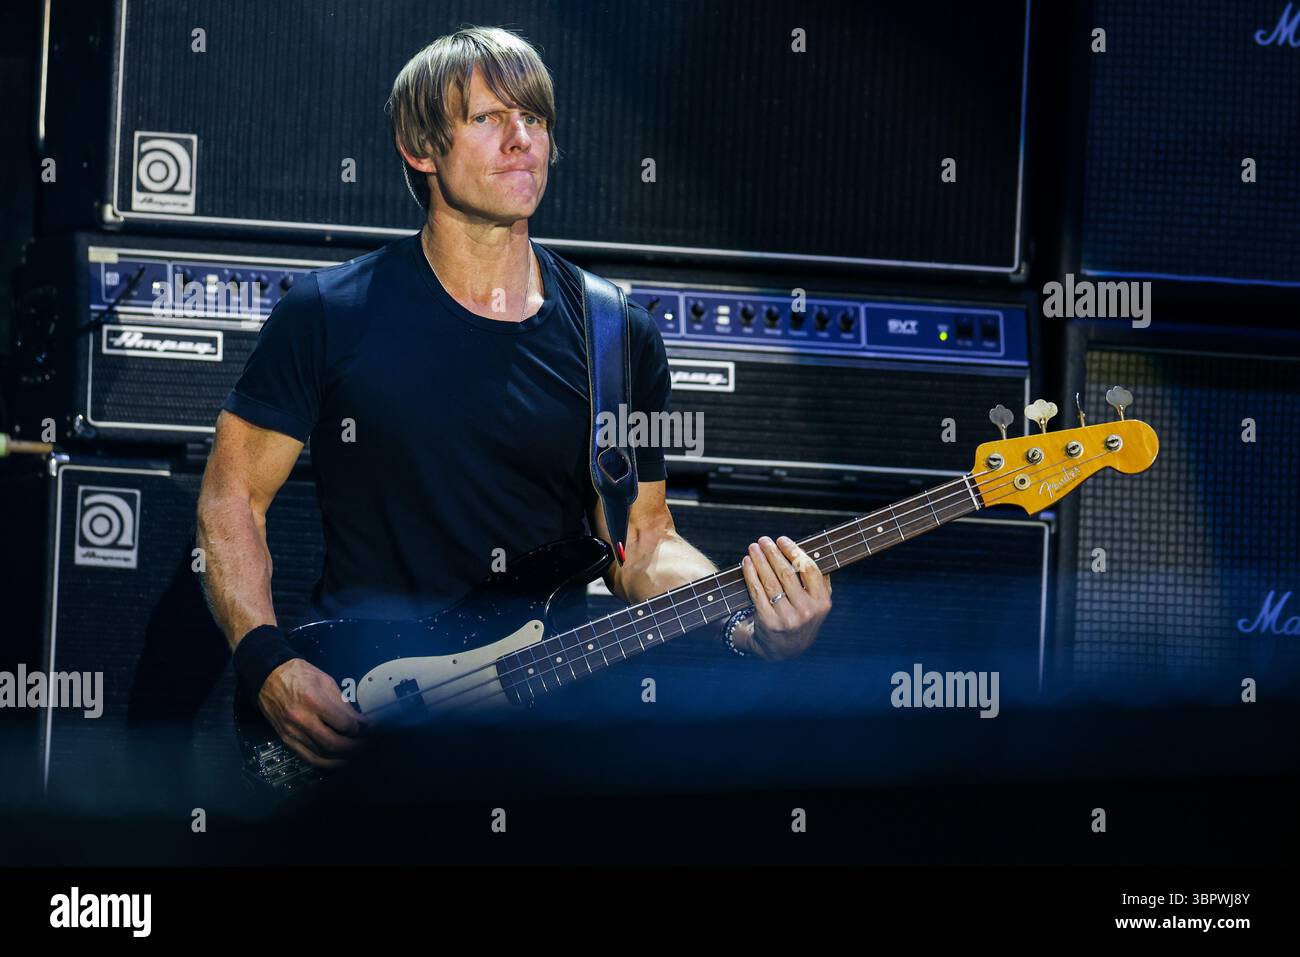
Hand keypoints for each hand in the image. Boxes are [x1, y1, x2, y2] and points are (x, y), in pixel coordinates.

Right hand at [257, 658, 369, 767]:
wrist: (269, 677)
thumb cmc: (299, 675)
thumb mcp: (326, 682)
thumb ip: (344, 705)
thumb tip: (361, 722)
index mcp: (314, 701)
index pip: (345, 724)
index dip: (362, 729)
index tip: (372, 729)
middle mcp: (302, 720)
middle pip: (335, 744)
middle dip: (356, 747)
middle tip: (367, 743)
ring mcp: (293, 732)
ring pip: (323, 755)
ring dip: (344, 757)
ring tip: (357, 753)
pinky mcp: (287, 740)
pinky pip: (309, 758)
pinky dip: (326, 762)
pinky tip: (338, 760)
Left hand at [735, 535, 831, 660]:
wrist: (784, 649)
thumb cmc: (800, 616)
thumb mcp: (817, 604)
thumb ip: (819, 581)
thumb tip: (811, 549)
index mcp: (822, 603)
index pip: (809, 569)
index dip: (794, 551)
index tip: (782, 539)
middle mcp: (806, 611)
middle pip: (787, 573)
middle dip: (773, 553)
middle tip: (763, 540)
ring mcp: (787, 618)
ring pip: (770, 581)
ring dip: (759, 560)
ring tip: (753, 548)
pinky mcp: (768, 622)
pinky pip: (757, 592)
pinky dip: (750, 574)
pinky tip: (746, 563)